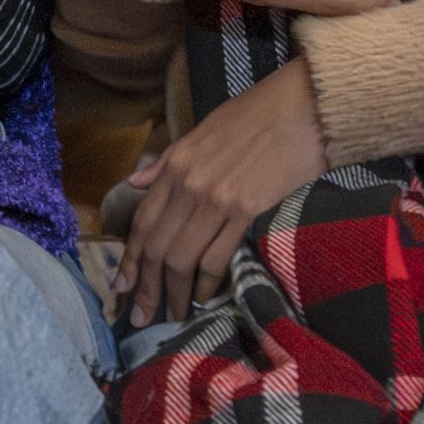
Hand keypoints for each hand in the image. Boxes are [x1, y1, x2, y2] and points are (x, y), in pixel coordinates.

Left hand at [121, 58, 329, 322]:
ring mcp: (216, 199)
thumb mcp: (201, 131)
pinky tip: (203, 298)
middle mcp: (188, 185)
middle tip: (141, 317)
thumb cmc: (256, 113)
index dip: (130, 260)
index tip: (121, 287)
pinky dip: (207, 282)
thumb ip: (166, 163)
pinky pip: (217, 256)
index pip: (142, 222)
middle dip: (146, 288)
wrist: (303, 106)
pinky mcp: (247, 210)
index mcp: (175, 165)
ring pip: (182, 258)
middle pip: (157, 248)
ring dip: (175, 293)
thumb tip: (135, 182)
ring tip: (173, 316)